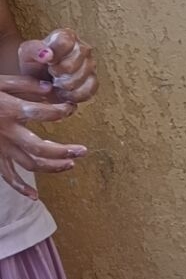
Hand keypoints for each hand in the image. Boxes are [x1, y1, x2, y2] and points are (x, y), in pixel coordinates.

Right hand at [0, 69, 86, 198]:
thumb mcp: (0, 82)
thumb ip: (24, 83)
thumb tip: (50, 88)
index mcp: (10, 111)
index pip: (43, 113)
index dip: (61, 111)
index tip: (71, 108)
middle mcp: (7, 132)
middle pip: (40, 147)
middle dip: (64, 151)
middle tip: (83, 151)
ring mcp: (1, 147)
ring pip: (29, 164)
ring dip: (52, 167)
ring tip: (70, 164)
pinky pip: (7, 176)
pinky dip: (20, 188)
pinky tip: (34, 196)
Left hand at [32, 29, 97, 107]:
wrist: (40, 80)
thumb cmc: (35, 63)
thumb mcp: (27, 53)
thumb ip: (34, 50)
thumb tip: (47, 54)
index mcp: (67, 36)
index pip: (65, 42)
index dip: (55, 55)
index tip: (48, 62)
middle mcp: (83, 48)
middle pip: (73, 63)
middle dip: (58, 73)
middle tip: (51, 74)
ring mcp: (90, 65)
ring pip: (81, 77)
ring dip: (65, 85)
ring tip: (56, 84)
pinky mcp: (93, 81)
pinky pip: (89, 90)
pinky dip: (74, 95)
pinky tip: (65, 93)